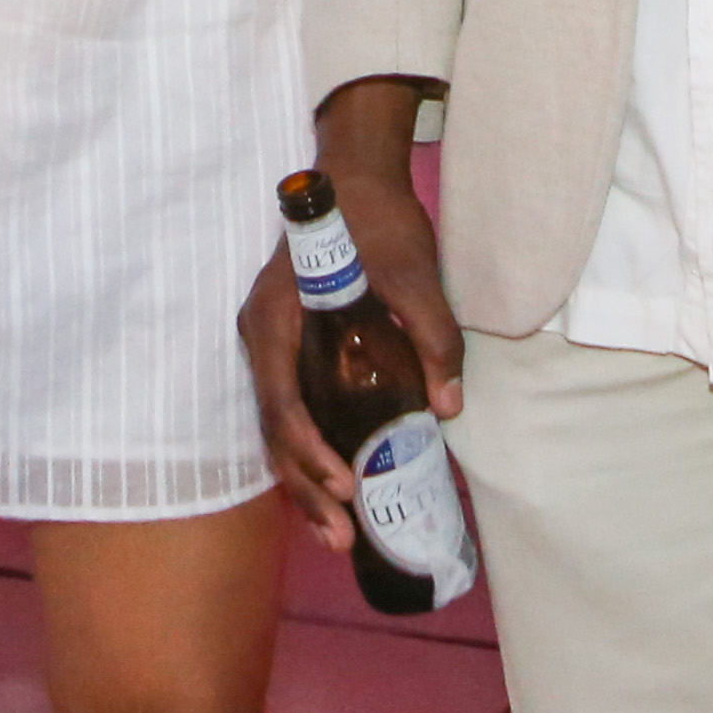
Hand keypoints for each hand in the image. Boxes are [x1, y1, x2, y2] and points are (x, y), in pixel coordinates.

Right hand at [246, 86, 459, 547]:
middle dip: (306, 490)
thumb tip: (449, 408)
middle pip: (275, 431)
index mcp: (275, 322)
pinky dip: (312, 453)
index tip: (344, 484)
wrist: (357, 174)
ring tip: (340, 533)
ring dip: (306, 482)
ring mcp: (273, 347)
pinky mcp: (293, 350)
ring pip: (280, 429)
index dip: (309, 452)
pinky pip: (293, 411)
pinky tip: (340, 486)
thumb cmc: (378, 220)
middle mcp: (262, 341)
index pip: (282, 405)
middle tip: (341, 538)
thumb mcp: (414, 275)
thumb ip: (433, 337)